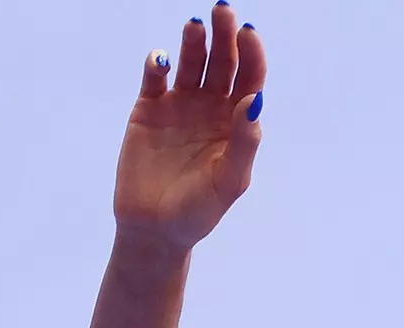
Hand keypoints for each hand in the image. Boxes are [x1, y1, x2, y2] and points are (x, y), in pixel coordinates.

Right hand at [113, 3, 266, 251]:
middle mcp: (211, 107)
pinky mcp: (148, 108)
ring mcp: (179, 105)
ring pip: (191, 63)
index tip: (248, 33)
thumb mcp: (228, 181)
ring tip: (195, 26)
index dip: (252, 54)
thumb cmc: (199, 211)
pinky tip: (163, 61)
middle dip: (225, 35)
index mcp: (236, 122)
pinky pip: (155, 77)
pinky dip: (158, 64)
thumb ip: (244, 142)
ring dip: (194, 42)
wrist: (155, 229)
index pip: (249, 78)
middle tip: (223, 10)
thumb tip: (254, 100)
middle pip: (222, 62)